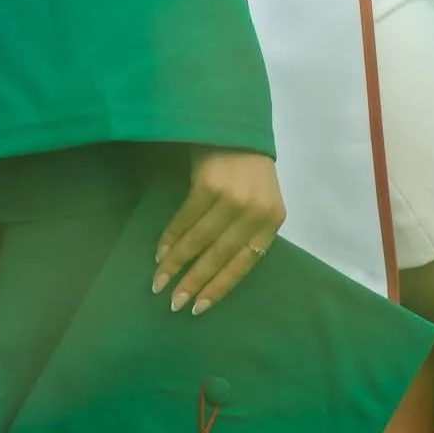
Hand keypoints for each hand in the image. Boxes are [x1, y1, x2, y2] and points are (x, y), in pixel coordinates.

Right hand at [152, 147, 284, 314]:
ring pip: (200, 240)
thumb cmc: (247, 168)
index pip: (245, 262)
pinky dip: (171, 237)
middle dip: (195, 282)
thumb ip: (246, 230)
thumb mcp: (259, 200)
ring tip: (160, 282)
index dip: (220, 287)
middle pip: (220, 255)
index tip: (200, 307)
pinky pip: (186, 219)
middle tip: (175, 303)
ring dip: (176, 263)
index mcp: (273, 220)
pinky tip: (160, 252)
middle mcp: (255, 211)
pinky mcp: (209, 183)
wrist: (237, 125)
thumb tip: (216, 270)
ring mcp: (233, 197)